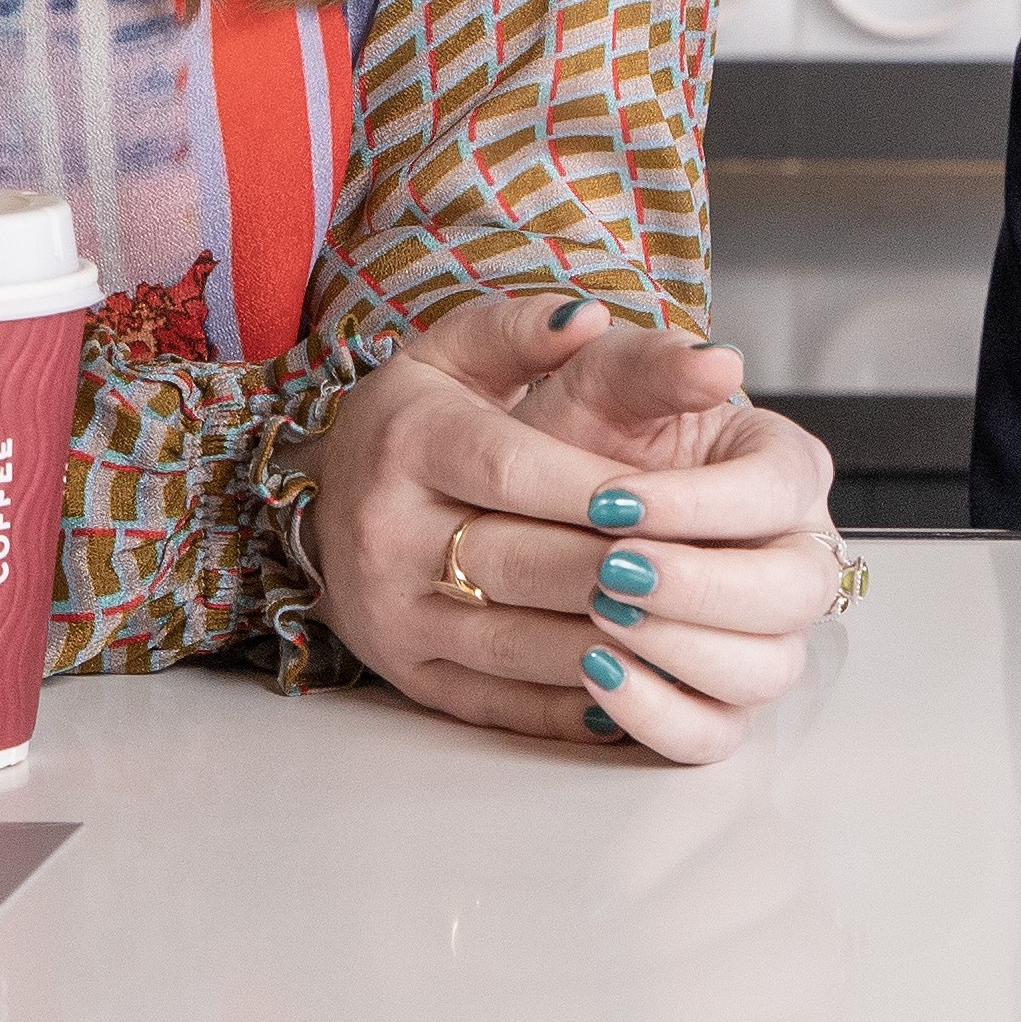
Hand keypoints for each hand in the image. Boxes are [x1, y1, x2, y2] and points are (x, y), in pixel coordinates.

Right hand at [303, 295, 844, 764]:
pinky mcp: (409, 678)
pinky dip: (570, 704)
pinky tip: (638, 684)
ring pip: (514, 644)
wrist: (324, 495)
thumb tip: (588, 317)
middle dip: (613, 569)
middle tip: (696, 573)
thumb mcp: (459, 351)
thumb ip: (527, 329)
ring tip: (685, 635)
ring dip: (605, 645)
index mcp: (408, 443)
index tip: (664, 495)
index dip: (593, 486)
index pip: (512, 468)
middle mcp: (387, 536)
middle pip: (519, 563)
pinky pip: (498, 701)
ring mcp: (392, 618)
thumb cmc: (421, 414)